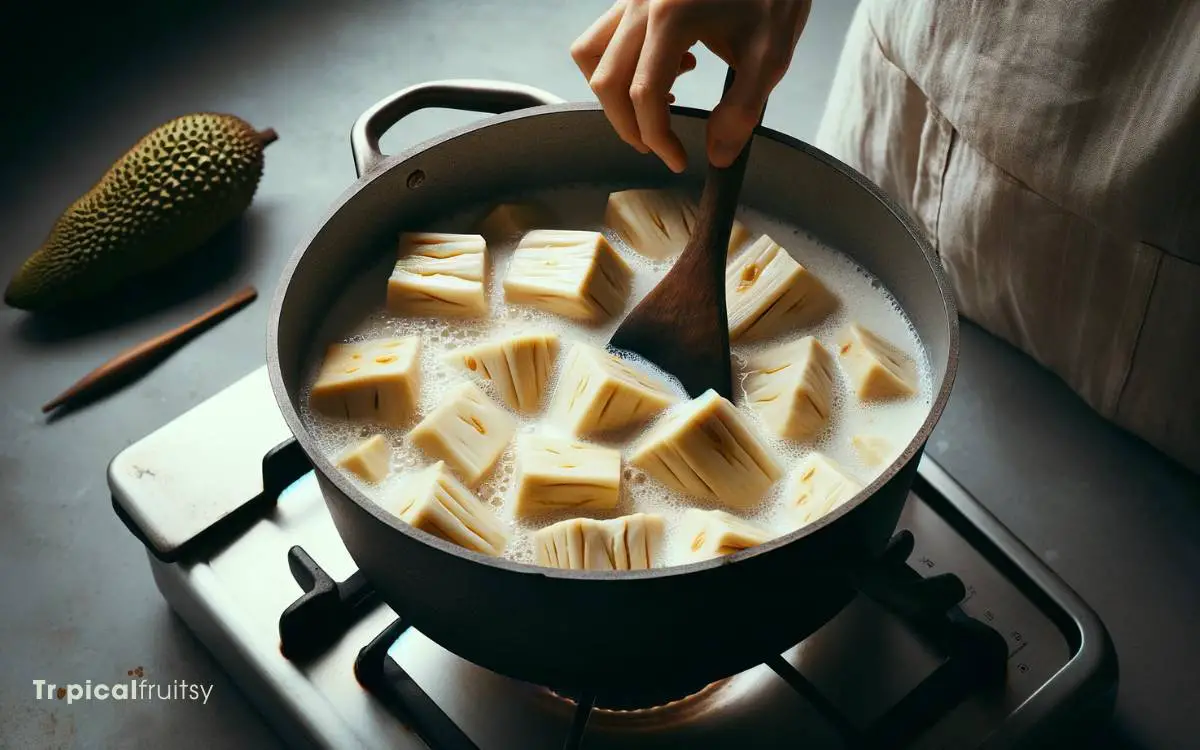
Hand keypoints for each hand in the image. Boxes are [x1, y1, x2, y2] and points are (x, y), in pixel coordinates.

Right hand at [571, 0, 810, 172]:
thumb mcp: (771, 55)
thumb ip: (742, 110)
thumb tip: (717, 155)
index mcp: (671, 17)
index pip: (644, 94)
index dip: (656, 138)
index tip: (678, 161)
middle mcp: (641, 4)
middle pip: (606, 81)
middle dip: (629, 126)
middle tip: (658, 147)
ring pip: (591, 55)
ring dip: (614, 93)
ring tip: (658, 105)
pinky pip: (603, 36)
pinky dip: (619, 65)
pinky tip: (666, 68)